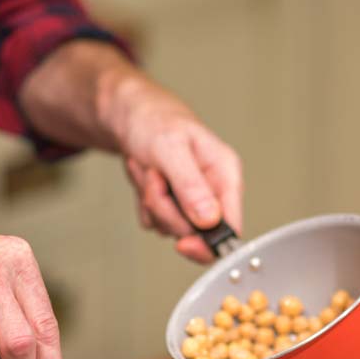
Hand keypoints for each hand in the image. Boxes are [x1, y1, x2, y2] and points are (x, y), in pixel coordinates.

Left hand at [15, 40, 242, 261]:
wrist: (128, 114)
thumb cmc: (153, 120)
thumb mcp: (171, 149)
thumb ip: (191, 187)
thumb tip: (210, 220)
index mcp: (225, 174)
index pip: (231, 225)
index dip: (207, 241)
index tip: (183, 244)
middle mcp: (213, 189)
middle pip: (195, 232)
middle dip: (166, 209)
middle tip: (156, 179)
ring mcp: (192, 200)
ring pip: (172, 227)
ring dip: (152, 202)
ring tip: (151, 169)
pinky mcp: (172, 204)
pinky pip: (156, 222)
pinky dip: (144, 203)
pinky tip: (147, 177)